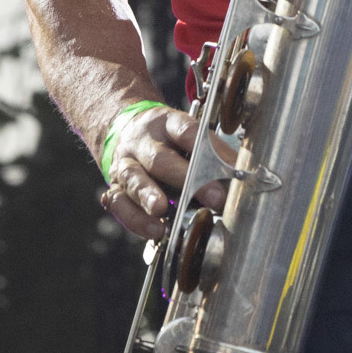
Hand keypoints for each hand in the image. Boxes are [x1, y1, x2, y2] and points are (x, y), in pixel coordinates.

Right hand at [100, 105, 226, 240]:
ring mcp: (125, 163)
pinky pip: (119, 203)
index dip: (211, 150)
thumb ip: (208, 153)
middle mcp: (142, 141)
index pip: (187, 131)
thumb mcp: (186, 134)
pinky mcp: (114, 186)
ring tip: (162, 210)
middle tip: (214, 198)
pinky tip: (154, 230)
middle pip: (160, 158)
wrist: (126, 131)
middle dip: (186, 179)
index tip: (233, 169)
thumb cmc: (167, 139)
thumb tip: (237, 178)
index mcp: (166, 123)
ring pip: (133, 178)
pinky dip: (135, 219)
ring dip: (148, 195)